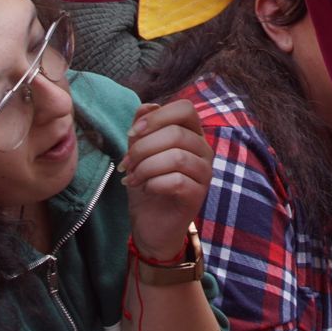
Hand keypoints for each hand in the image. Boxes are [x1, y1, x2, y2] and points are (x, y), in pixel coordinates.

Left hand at [123, 100, 213, 258]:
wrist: (150, 223)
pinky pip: (178, 181)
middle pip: (176, 133)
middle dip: (143, 148)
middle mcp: (203, 150)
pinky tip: (146, 189)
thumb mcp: (139, 152)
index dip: (156, 117)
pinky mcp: (198, 195)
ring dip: (146, 167)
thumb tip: (147, 106)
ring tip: (133, 178)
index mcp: (191, 134)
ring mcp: (204, 173)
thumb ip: (143, 127)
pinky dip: (154, 183)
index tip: (131, 134)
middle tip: (127, 164)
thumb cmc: (147, 184)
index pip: (185, 108)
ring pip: (177, 157)